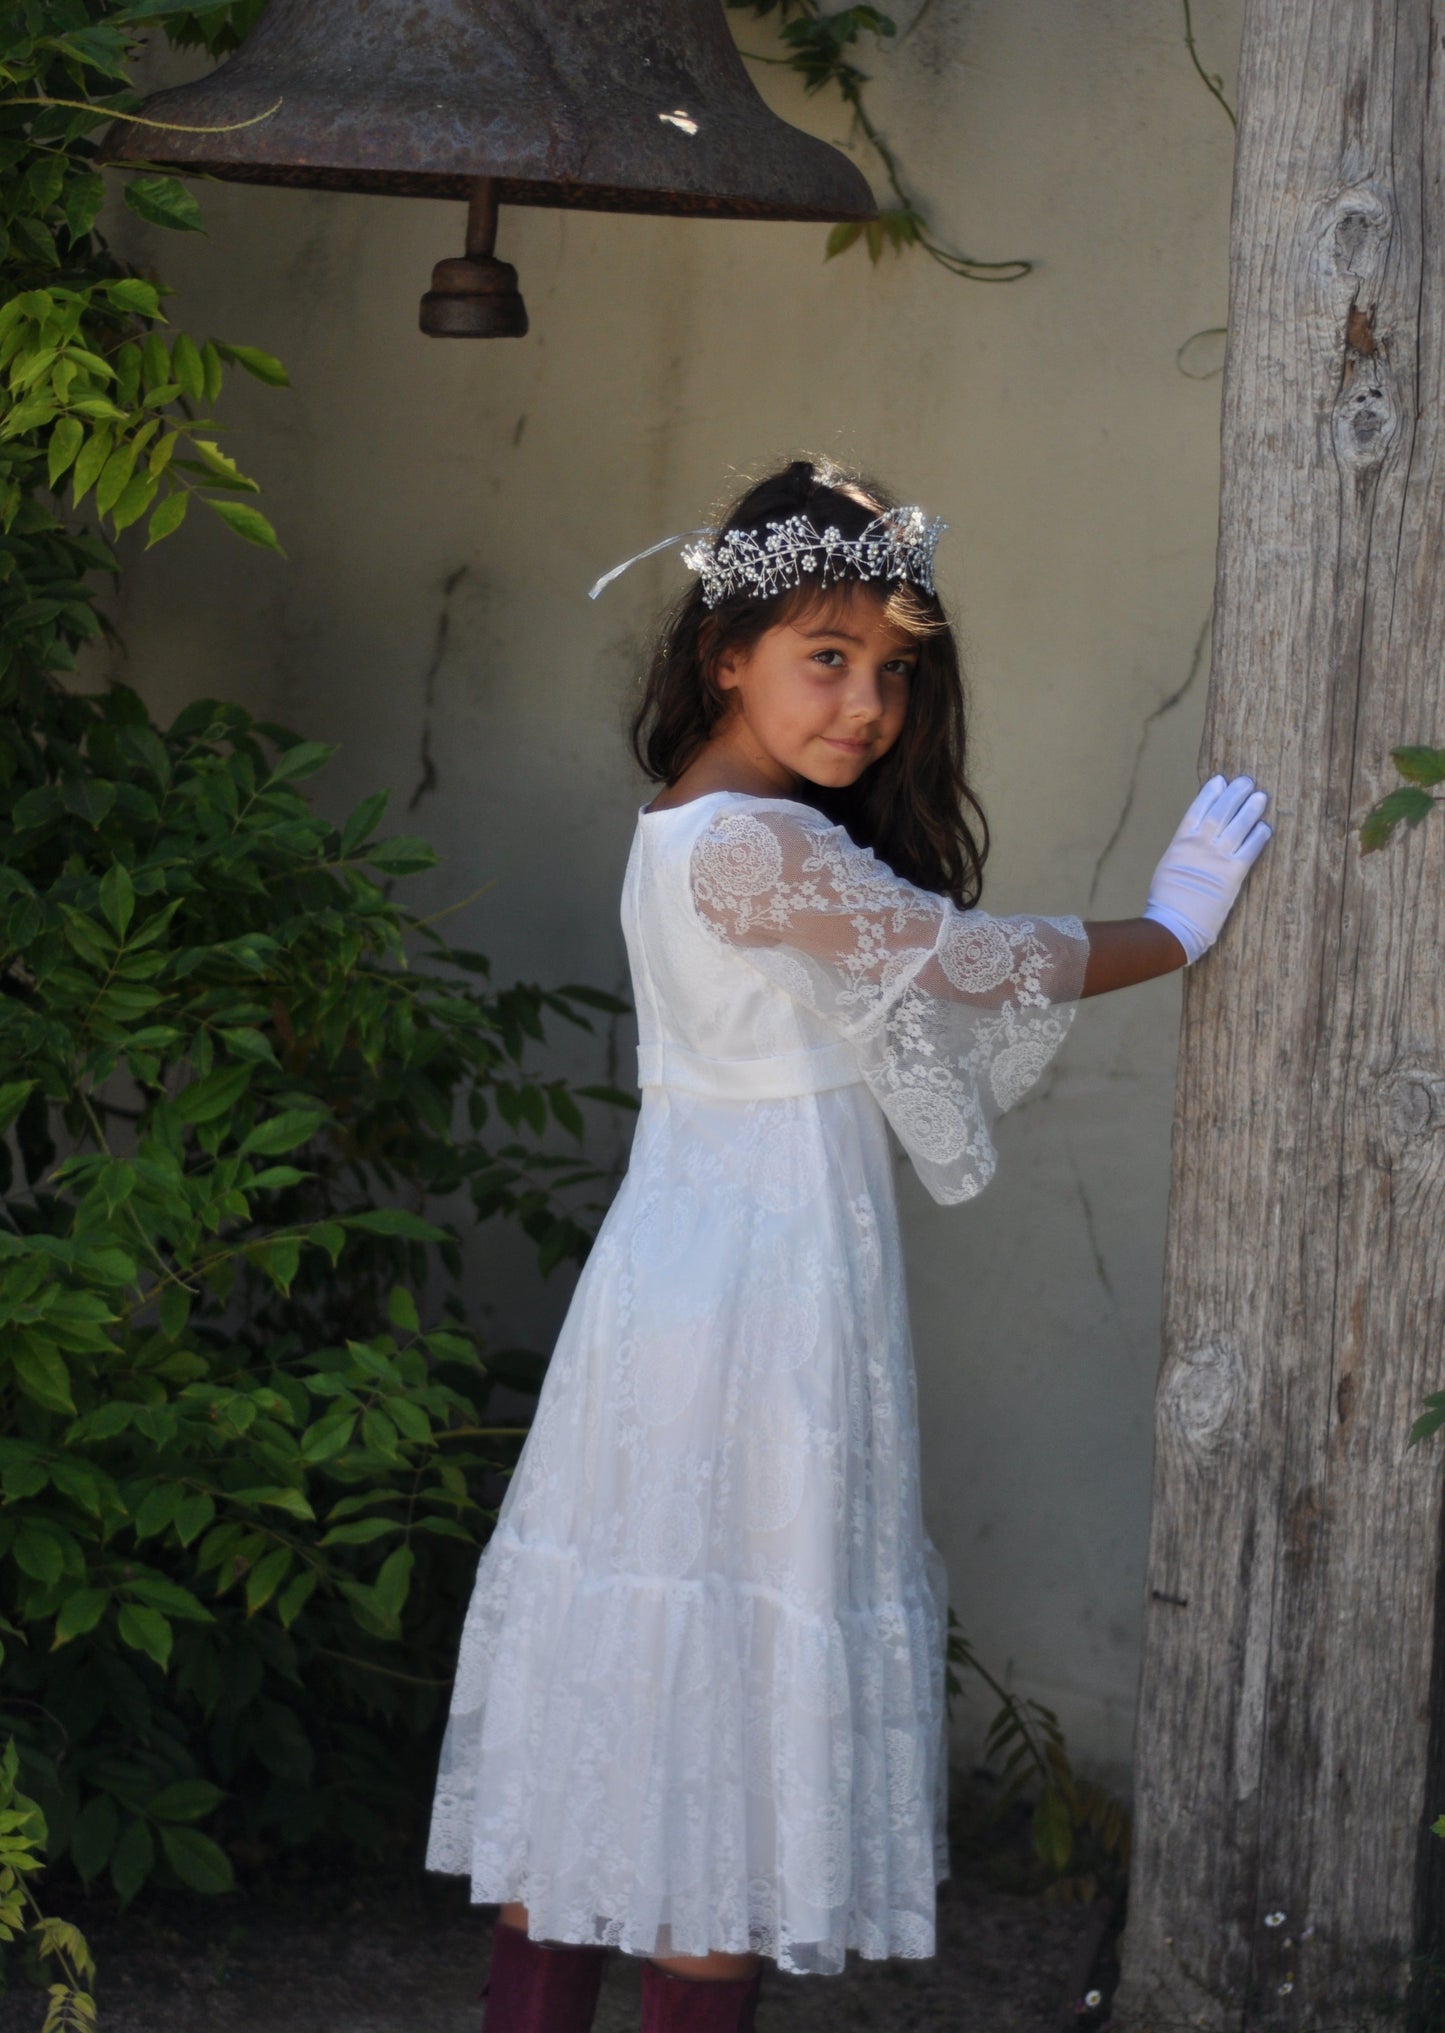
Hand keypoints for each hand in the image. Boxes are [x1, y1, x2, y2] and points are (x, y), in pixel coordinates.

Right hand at [1143, 774, 1271, 963]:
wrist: (1173, 925)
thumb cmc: (1166, 901)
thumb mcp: (1168, 867)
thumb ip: (1183, 852)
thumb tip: (1195, 842)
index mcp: (1180, 842)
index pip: (1197, 809)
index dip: (1210, 793)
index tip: (1220, 780)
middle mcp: (1200, 845)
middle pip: (1221, 811)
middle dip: (1235, 794)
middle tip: (1247, 782)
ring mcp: (1217, 858)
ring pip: (1238, 826)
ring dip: (1251, 809)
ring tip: (1260, 797)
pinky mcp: (1233, 874)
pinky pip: (1250, 849)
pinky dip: (1259, 837)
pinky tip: (1265, 827)